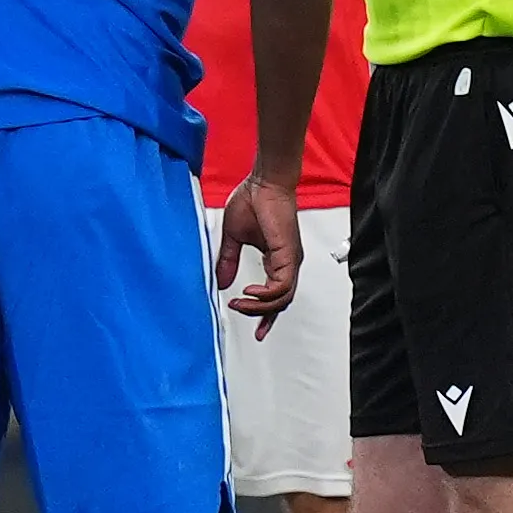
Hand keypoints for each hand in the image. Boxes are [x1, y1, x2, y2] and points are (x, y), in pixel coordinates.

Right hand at [214, 170, 301, 335]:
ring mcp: (290, 260)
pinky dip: (267, 295)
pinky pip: (282, 286)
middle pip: (281, 302)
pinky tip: (250, 292)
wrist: (264, 182)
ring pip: (282, 298)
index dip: (265, 314)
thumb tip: (221, 282)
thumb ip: (228, 261)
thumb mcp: (233, 237)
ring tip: (240, 303)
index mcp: (277, 259)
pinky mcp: (289, 255)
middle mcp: (287, 263)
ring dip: (261, 307)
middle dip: (263, 317)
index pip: (275, 295)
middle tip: (243, 317)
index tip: (257, 331)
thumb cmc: (253, 200)